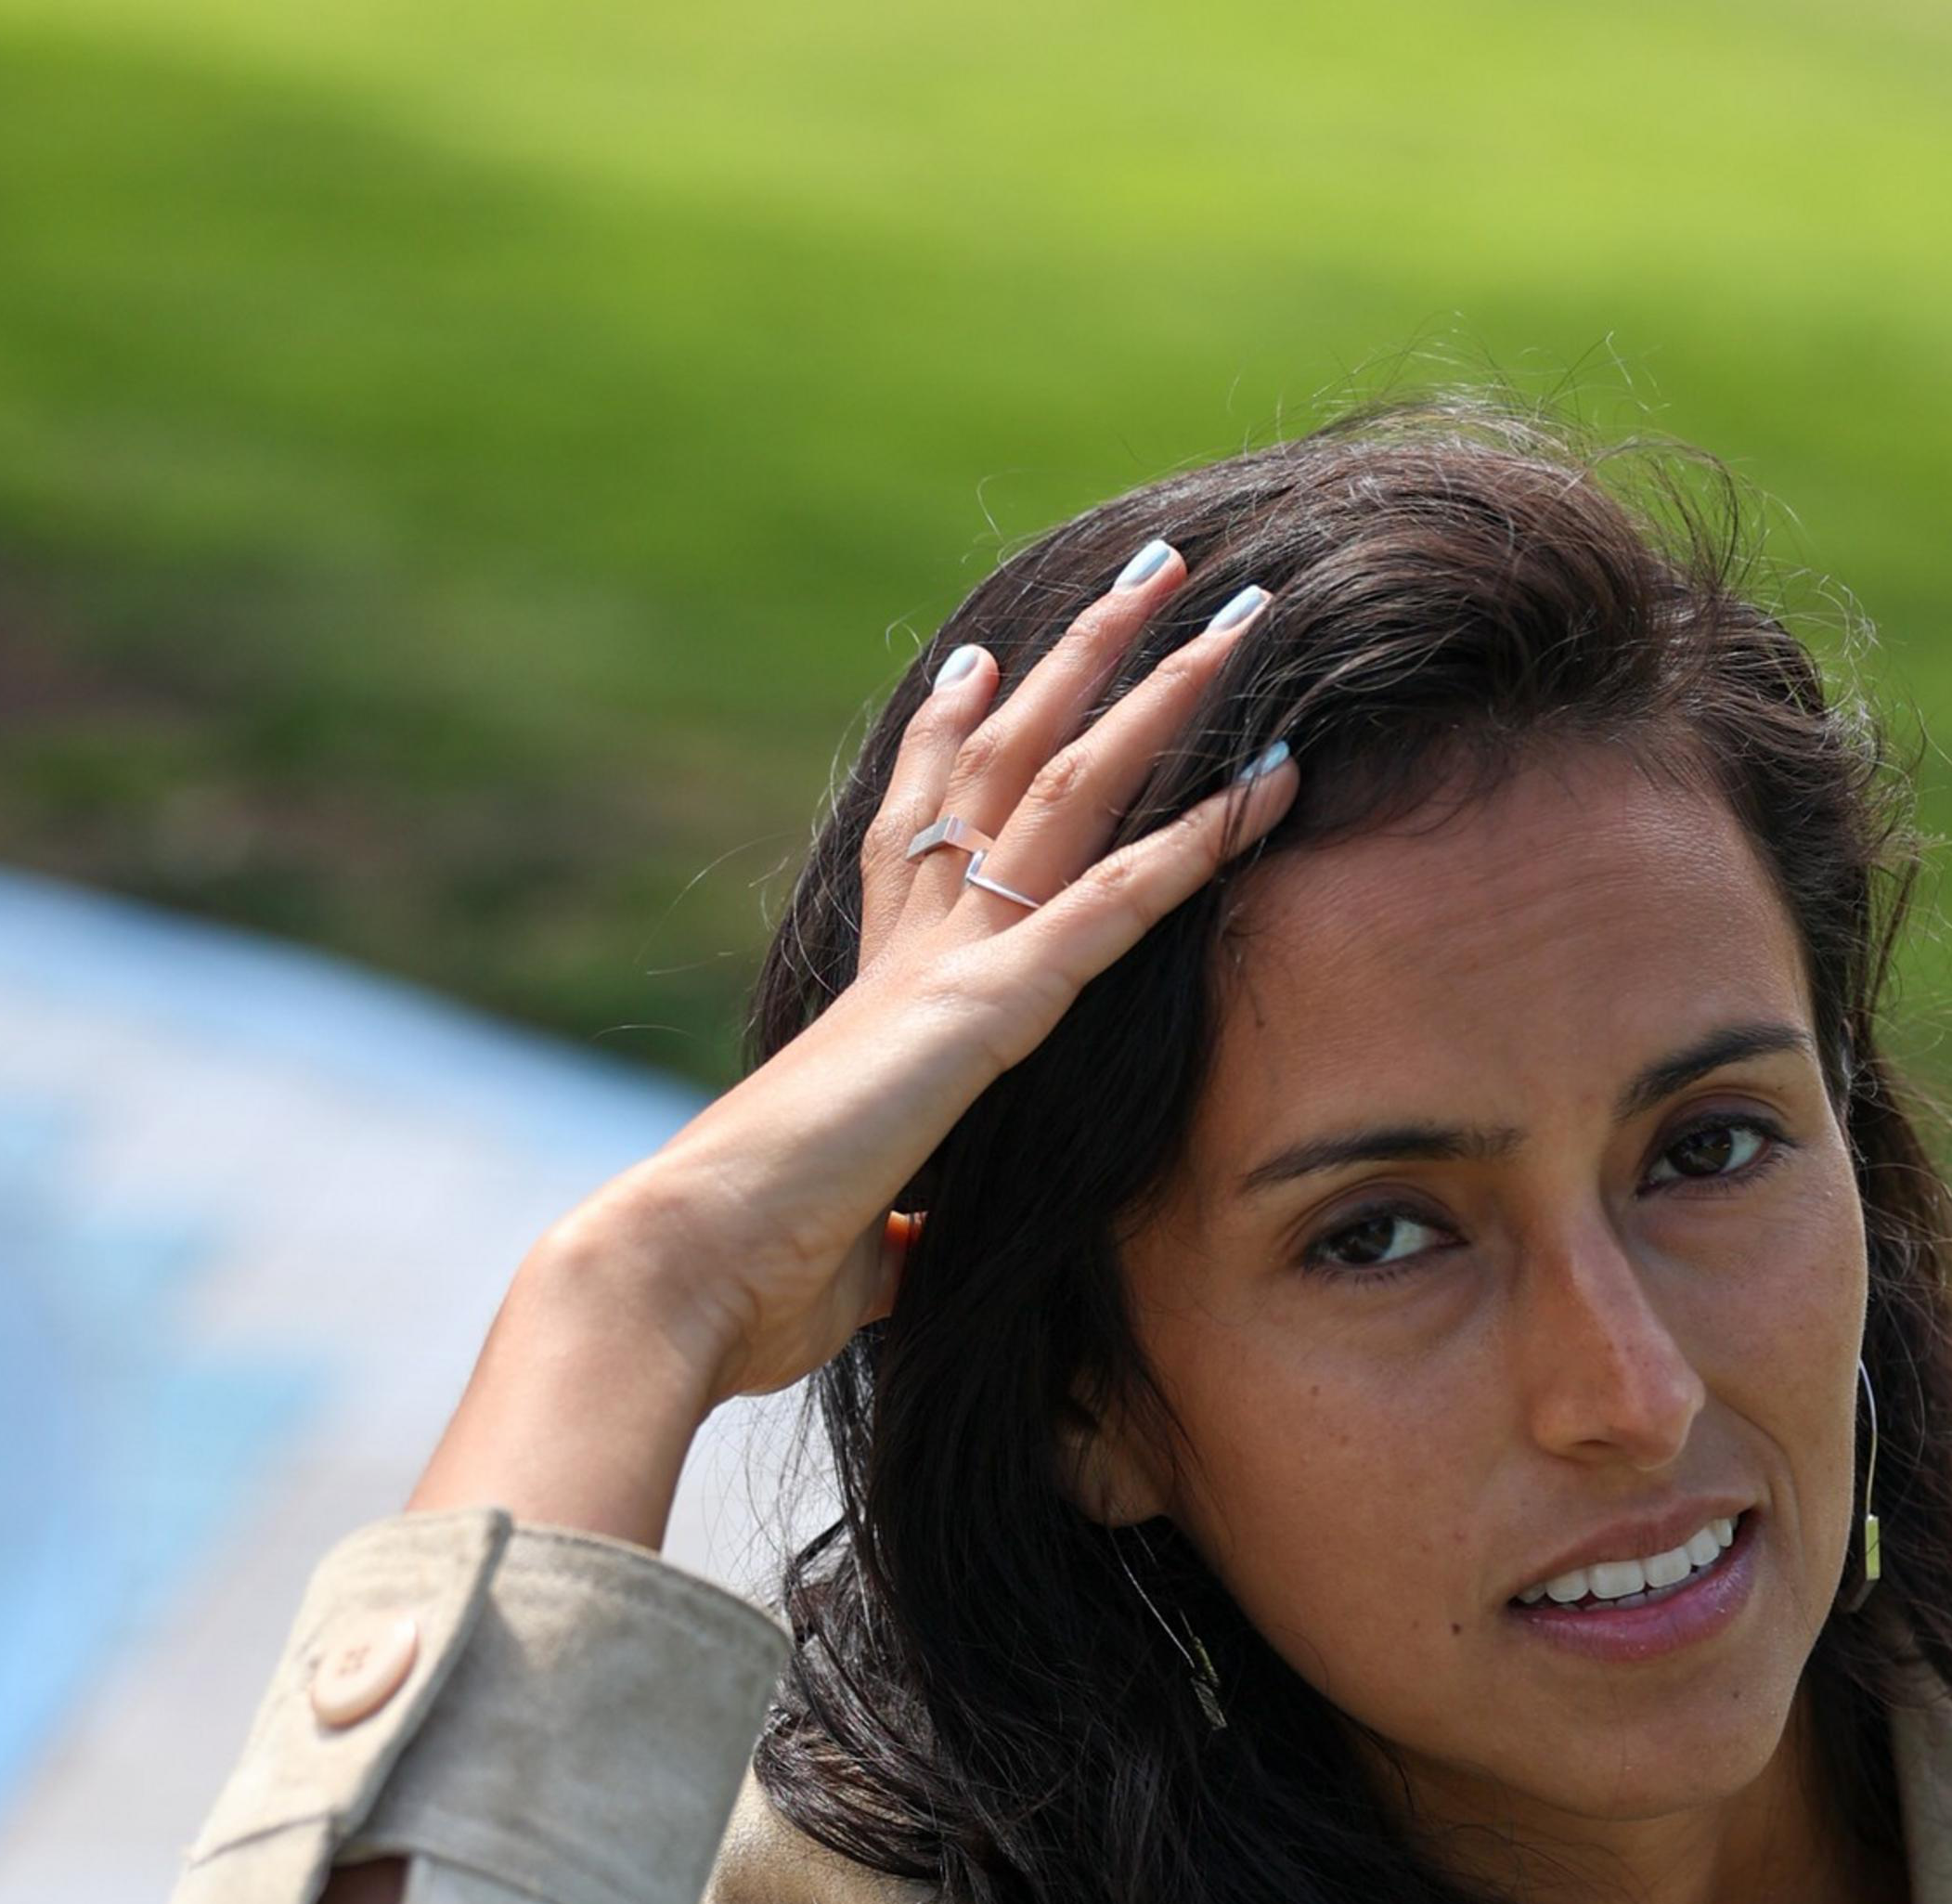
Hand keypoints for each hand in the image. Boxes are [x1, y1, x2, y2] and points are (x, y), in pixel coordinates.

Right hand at [409, 542, 1296, 1543]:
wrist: (682, 1271)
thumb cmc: (747, 1278)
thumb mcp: (846, 1250)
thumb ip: (889, 1235)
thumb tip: (901, 1264)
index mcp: (869, 998)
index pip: (917, 837)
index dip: (949, 740)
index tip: (981, 663)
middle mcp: (907, 952)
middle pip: (1003, 768)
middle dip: (1079, 665)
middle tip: (1147, 577)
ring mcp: (945, 967)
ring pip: (1067, 792)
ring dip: (1153, 696)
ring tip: (1227, 609)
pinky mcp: (982, 1014)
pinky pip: (1114, 907)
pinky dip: (1197, 845)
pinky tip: (1269, 783)